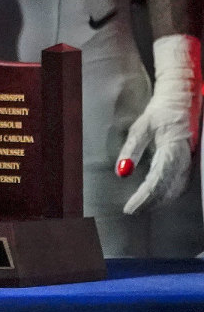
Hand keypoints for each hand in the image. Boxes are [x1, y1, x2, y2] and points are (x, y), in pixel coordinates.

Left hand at [116, 34, 201, 214]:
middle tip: (132, 210)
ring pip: (176, 190)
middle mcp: (184, 161)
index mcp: (173, 151)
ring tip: (140, 206)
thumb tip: (122, 173)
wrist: (182, 101)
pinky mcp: (189, 163)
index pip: (157, 182)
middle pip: (168, 191)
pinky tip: (155, 197)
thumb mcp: (141, 128)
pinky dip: (167, 194)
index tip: (130, 208)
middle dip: (150, 203)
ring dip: (159, 201)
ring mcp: (189, 163)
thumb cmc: (160, 112)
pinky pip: (180, 184)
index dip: (144, 198)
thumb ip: (132, 150)